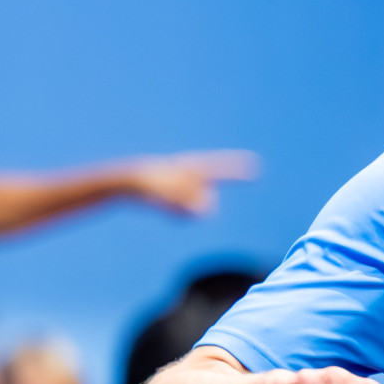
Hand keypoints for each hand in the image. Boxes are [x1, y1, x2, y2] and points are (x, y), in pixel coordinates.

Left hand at [127, 150, 258, 214]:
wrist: (127, 182)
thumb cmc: (150, 181)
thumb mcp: (172, 188)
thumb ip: (193, 201)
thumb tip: (206, 212)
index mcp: (197, 166)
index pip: (224, 168)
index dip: (240, 170)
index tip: (257, 166)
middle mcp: (196, 178)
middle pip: (209, 200)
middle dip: (195, 204)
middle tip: (171, 196)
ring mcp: (188, 190)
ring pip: (196, 211)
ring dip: (182, 211)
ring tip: (163, 201)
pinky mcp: (179, 201)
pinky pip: (185, 217)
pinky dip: (174, 216)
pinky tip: (162, 208)